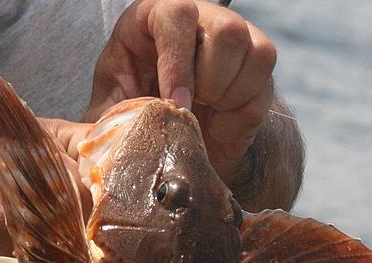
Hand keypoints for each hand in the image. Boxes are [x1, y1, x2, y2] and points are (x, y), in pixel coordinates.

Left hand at [85, 0, 276, 179]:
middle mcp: (203, 18)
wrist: (165, 128)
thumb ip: (109, 115)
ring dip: (227, 95)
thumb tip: (108, 137)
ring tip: (201, 112)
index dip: (177, 64)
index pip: (178, 16)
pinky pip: (264, 85)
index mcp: (157, 16)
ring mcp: (239, 37)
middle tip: (187, 109)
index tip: (173, 104)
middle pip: (228, 30)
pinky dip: (239, 112)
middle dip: (208, 82)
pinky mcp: (259, 67)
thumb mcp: (108, 108)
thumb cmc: (131, 108)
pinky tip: (216, 120)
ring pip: (256, 53)